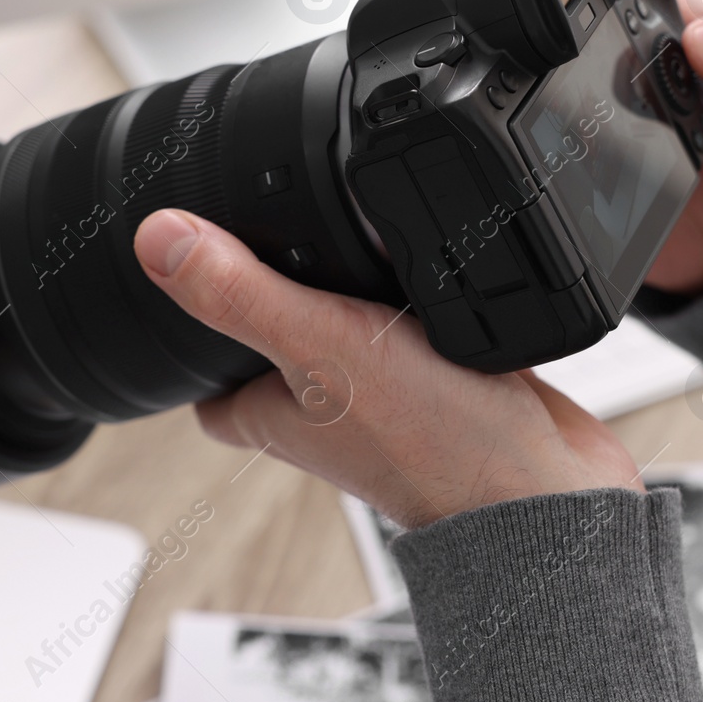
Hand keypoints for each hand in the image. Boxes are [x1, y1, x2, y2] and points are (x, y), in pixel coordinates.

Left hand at [137, 181, 638, 525]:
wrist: (544, 486)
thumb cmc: (432, 447)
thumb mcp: (319, 346)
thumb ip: (240, 293)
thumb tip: (158, 239)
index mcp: (269, 409)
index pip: (203, 360)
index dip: (195, 308)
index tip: (195, 250)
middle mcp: (323, 402)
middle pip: (277, 325)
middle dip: (284, 272)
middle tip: (283, 215)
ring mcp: (386, 388)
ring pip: (351, 315)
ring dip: (360, 275)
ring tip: (361, 220)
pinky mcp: (445, 372)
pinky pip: (418, 314)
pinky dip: (424, 282)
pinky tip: (435, 248)